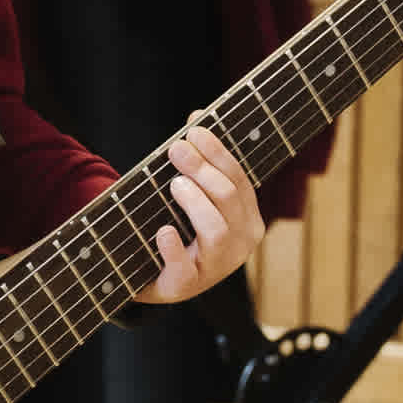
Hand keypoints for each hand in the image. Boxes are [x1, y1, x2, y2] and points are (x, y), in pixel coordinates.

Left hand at [133, 125, 263, 305]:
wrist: (154, 276)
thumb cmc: (181, 228)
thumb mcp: (194, 196)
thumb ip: (199, 161)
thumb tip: (196, 116)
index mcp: (248, 219)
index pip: (239, 179)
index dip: (217, 152)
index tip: (193, 130)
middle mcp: (239, 244)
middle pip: (228, 199)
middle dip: (202, 169)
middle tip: (176, 150)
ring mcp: (215, 268)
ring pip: (216, 230)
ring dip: (195, 202)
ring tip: (174, 184)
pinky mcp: (185, 286)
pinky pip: (184, 269)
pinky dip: (173, 249)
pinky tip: (163, 231)